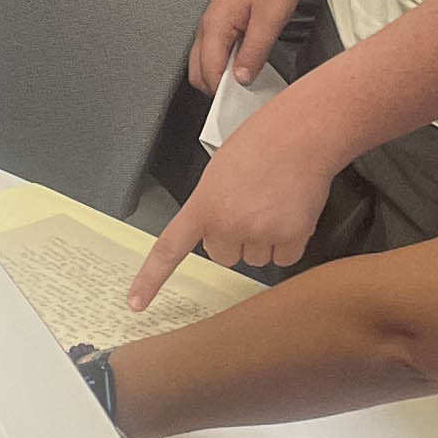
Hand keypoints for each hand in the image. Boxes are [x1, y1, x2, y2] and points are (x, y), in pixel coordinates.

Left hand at [130, 104, 336, 308]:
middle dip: (235, 238)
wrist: (301, 134)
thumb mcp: (219, 171)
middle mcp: (228, 225)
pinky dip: (289, 241)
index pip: (169, 249)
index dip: (150, 280)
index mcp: (203, 206)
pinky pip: (285, 257)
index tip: (136, 303)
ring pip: (256, 258)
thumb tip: (218, 227)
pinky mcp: (291, 237)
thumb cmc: (261, 142)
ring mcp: (260, 233)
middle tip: (250, 205)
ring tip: (273, 203)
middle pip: (224, 256)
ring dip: (264, 240)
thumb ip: (211, 204)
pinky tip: (291, 212)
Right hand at [188, 0, 304, 94]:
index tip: (244, 99)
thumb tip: (240, 80)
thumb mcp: (270, 19)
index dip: (224, 92)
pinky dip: (225, 63)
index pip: (208, 73)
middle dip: (217, 87)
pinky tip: (246, 63)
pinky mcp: (221, 22)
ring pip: (204, 63)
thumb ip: (253, 52)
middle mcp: (207, 27)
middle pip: (198, 72)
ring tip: (248, 79)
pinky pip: (214, 52)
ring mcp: (212, 24)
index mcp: (215, 27)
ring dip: (221, 75)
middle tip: (245, 93)